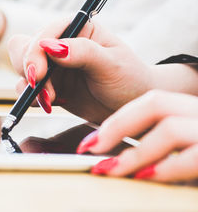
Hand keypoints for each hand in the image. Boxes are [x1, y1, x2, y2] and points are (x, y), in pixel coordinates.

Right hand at [8, 20, 152, 122]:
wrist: (130, 107)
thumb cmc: (129, 79)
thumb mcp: (111, 64)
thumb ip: (82, 52)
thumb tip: (50, 46)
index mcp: (77, 29)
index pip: (44, 34)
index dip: (35, 52)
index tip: (38, 74)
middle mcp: (61, 44)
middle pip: (24, 48)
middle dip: (29, 70)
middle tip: (43, 90)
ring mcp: (53, 65)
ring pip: (22, 69)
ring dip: (31, 87)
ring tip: (51, 100)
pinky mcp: (49, 85)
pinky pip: (27, 89)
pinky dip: (33, 98)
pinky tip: (55, 103)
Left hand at [77, 90, 197, 182]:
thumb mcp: (184, 146)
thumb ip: (158, 146)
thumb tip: (114, 157)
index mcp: (190, 110)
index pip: (151, 102)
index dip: (117, 120)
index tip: (91, 141)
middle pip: (156, 103)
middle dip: (118, 126)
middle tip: (91, 148)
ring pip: (171, 129)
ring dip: (135, 153)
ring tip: (111, 168)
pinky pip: (194, 157)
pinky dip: (165, 169)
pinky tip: (144, 177)